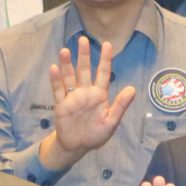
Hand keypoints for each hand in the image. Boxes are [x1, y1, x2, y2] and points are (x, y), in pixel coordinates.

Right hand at [47, 37, 140, 158]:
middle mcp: (85, 92)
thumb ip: (120, 105)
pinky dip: (55, 80)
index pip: (103, 73)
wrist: (77, 146)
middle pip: (84, 70)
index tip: (107, 44)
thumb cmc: (96, 134)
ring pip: (69, 77)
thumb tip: (132, 89)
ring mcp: (72, 97)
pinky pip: (58, 90)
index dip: (105, 59)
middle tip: (83, 39)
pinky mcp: (61, 104)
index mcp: (99, 94)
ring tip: (65, 50)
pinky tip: (54, 68)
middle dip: (84, 55)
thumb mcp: (111, 121)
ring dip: (67, 64)